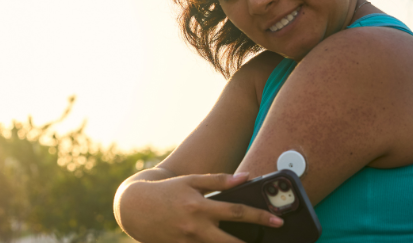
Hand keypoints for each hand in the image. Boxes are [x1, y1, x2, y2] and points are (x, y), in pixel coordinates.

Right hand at [118, 172, 282, 242]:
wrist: (135, 208)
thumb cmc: (167, 191)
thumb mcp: (192, 181)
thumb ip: (219, 180)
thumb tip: (246, 177)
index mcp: (201, 207)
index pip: (238, 212)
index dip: (260, 216)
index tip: (278, 221)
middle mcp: (195, 227)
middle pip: (230, 242)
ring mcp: (187, 242)